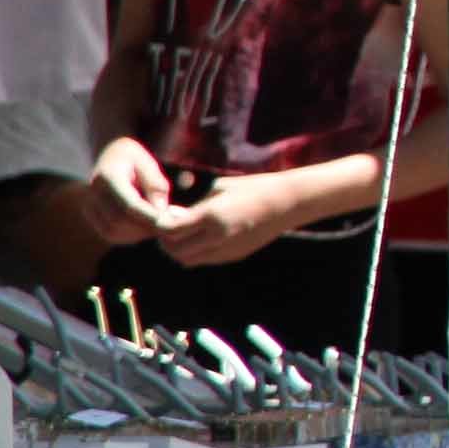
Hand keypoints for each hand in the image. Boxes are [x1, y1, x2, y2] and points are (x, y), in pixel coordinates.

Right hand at [84, 137, 181, 244]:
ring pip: (114, 232)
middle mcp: (93, 193)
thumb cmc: (133, 158)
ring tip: (159, 220)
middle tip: (169, 221)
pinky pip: (111, 234)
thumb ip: (155, 184)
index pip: (129, 205)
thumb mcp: (148, 163)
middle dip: (146, 226)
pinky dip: (131, 235)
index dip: (149, 217)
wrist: (108, 157)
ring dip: (139, 232)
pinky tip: (146, 224)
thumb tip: (160, 210)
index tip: (169, 222)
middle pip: (120, 222)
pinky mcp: (91, 217)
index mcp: (107, 177)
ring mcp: (89, 206)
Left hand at [153, 179, 285, 267]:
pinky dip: (196, 252)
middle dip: (166, 241)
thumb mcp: (219, 189)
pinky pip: (205, 260)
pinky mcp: (235, 255)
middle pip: (175, 250)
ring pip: (188, 260)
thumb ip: (195, 207)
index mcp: (211, 216)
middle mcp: (217, 236)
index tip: (163, 216)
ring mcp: (226, 249)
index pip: (169, 230)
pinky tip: (202, 238)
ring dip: (180, 250)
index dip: (160, 225)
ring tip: (184, 235)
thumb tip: (175, 217)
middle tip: (168, 228)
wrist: (288, 202)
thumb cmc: (253, 188)